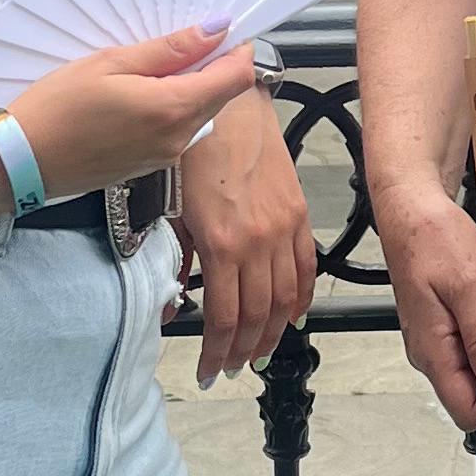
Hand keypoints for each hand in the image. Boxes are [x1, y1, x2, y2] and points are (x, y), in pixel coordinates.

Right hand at [9, 24, 260, 207]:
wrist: (22, 163)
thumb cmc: (58, 108)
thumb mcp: (111, 63)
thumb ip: (169, 49)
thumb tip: (214, 31)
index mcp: (174, 109)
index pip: (236, 77)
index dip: (237, 49)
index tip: (220, 29)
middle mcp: (178, 139)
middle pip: (222, 96)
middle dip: (213, 65)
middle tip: (179, 41)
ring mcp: (165, 157)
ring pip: (201, 113)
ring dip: (192, 86)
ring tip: (151, 66)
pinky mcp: (150, 166)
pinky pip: (179, 131)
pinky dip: (173, 107)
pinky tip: (140, 94)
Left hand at [171, 86, 316, 387]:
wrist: (231, 105)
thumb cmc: (191, 149)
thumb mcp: (169, 206)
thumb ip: (174, 261)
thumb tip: (171, 306)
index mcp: (222, 242)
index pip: (225, 317)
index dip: (217, 351)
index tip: (207, 371)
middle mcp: (258, 241)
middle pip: (258, 315)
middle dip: (243, 350)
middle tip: (230, 369)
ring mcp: (284, 228)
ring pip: (286, 298)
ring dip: (273, 333)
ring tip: (258, 353)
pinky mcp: (299, 214)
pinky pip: (306, 267)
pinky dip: (301, 297)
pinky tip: (291, 316)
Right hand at [380, 181, 475, 429]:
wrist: (412, 210)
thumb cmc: (434, 240)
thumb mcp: (469, 287)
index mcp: (433, 351)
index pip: (467, 411)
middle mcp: (430, 353)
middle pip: (473, 394)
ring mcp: (434, 339)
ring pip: (474, 370)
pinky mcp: (441, 324)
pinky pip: (470, 346)